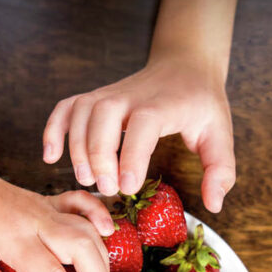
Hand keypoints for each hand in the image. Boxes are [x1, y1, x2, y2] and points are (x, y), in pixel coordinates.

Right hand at [43, 57, 235, 211]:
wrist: (184, 66)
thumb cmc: (201, 105)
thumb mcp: (220, 136)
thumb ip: (220, 171)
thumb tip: (214, 205)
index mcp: (162, 105)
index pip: (142, 125)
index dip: (131, 155)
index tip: (126, 187)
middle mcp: (130, 96)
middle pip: (102, 116)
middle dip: (99, 155)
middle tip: (107, 189)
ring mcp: (108, 94)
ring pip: (80, 112)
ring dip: (76, 148)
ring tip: (85, 179)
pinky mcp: (94, 98)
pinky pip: (65, 108)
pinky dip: (52, 129)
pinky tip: (50, 155)